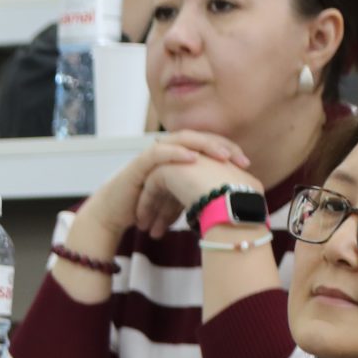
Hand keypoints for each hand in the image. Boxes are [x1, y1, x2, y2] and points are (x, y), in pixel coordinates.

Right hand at [64, 131, 250, 261]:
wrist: (110, 218)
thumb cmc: (142, 211)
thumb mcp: (176, 202)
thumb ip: (194, 195)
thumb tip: (225, 204)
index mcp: (177, 158)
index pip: (207, 147)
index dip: (228, 152)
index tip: (246, 166)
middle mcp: (167, 152)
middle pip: (199, 139)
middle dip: (223, 147)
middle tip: (242, 160)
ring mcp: (152, 156)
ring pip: (182, 140)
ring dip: (204, 146)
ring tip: (223, 155)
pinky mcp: (138, 164)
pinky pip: (159, 153)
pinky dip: (176, 153)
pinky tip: (192, 158)